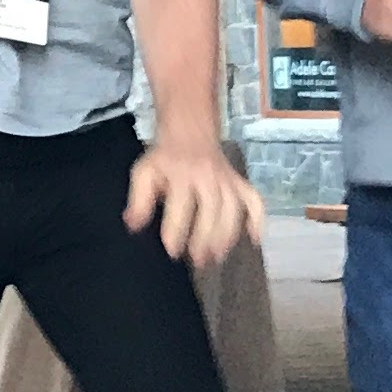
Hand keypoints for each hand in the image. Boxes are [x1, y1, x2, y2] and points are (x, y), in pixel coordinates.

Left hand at [124, 138, 266, 268]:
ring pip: (233, 209)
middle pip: (211, 209)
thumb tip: (133, 225)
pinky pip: (255, 200)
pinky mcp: (240, 183)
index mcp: (181, 174)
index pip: (181, 205)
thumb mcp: (144, 173)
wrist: (190, 131)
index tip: (172, 251)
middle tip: (198, 260)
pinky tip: (255, 239)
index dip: (176, 229)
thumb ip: (139, 200)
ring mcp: (228, 180)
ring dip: (227, 235)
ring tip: (217, 257)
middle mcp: (208, 177)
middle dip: (205, 237)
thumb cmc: (164, 158)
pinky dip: (258, 220)